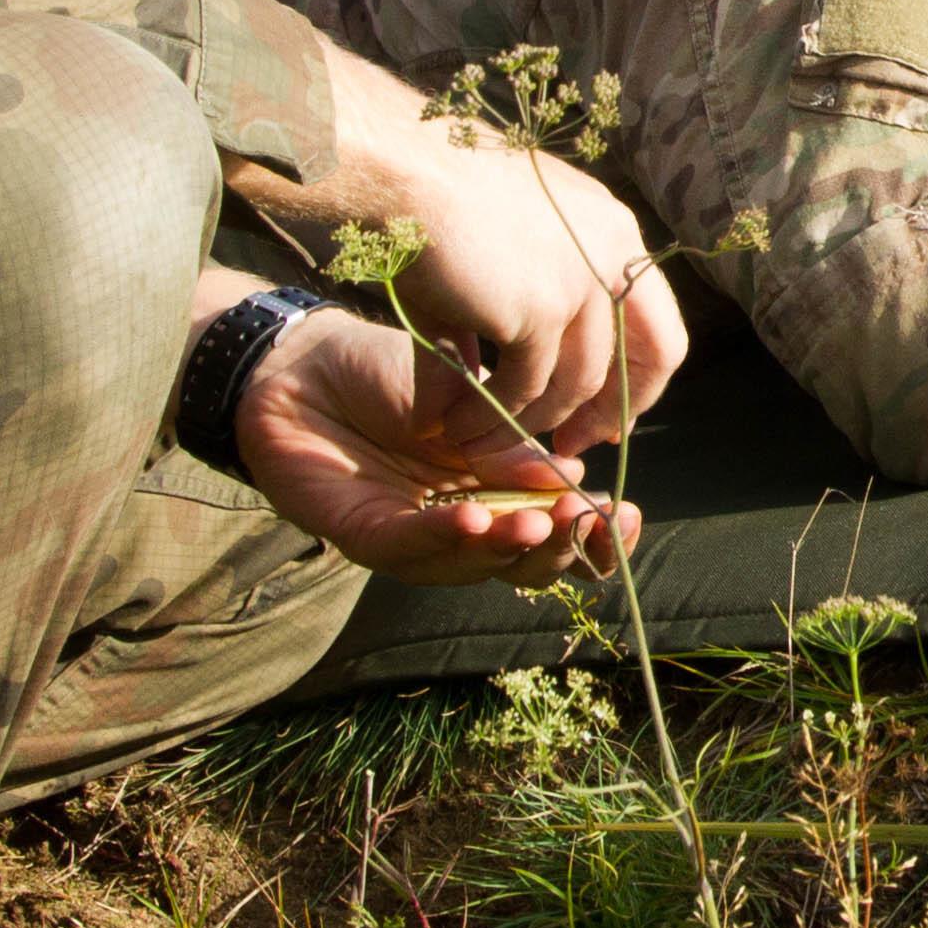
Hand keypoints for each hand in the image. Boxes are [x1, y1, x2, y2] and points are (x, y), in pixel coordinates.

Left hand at [236, 307, 634, 590]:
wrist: (303, 362)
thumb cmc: (386, 371)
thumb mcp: (467, 392)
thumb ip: (511, 438)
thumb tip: (571, 477)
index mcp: (500, 488)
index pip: (557, 527)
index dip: (593, 532)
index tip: (624, 513)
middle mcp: (464, 522)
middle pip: (524, 562)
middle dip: (563, 549)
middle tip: (588, 522)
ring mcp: (415, 536)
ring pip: (472, 565)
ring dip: (510, 548)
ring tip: (540, 523)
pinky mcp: (364, 536)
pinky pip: (411, 547)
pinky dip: (447, 537)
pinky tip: (476, 520)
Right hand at [341, 121, 690, 451]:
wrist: (404, 168)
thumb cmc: (440, 191)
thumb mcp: (520, 233)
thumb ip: (547, 285)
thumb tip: (543, 358)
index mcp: (612, 231)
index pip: (656, 323)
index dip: (634, 381)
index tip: (600, 415)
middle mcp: (612, 254)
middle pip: (647, 358)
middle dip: (609, 415)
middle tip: (566, 448)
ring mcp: (581, 282)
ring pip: (574, 385)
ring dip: (527, 425)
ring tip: (480, 441)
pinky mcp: (539, 310)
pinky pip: (523, 389)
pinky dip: (490, 417)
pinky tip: (457, 426)